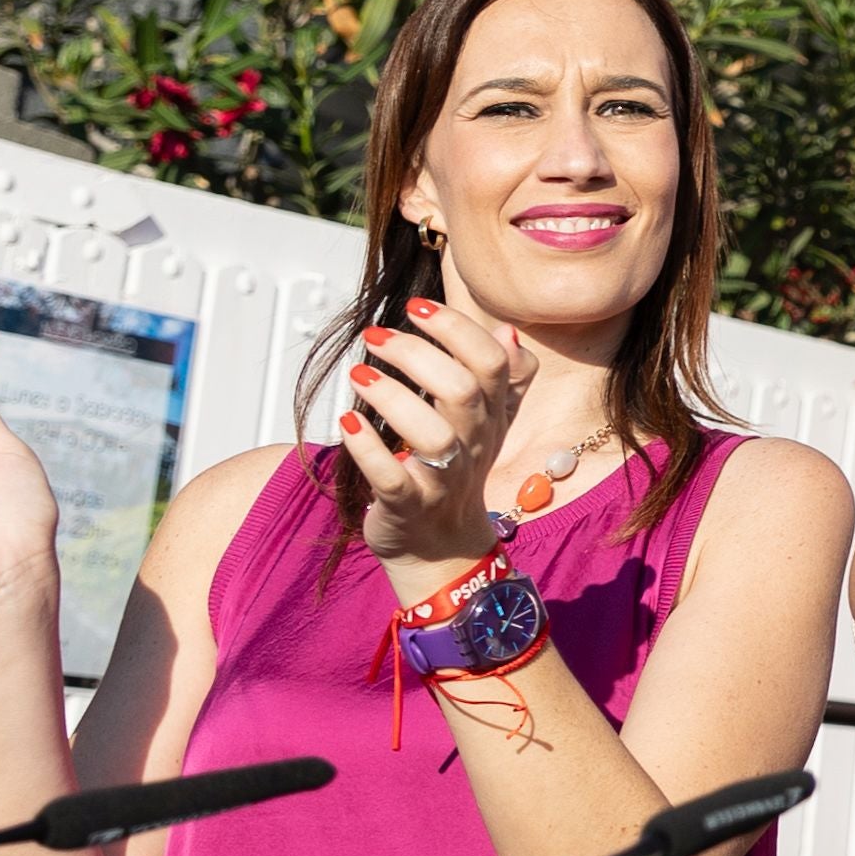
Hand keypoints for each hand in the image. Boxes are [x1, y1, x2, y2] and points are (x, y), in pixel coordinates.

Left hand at [339, 296, 536, 569]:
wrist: (440, 548)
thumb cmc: (455, 475)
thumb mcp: (488, 425)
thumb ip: (504, 379)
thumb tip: (508, 332)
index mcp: (491, 417)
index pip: (492, 363)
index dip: (458, 328)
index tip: (417, 307)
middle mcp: (474, 444)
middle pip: (463, 390)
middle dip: (418, 354)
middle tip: (376, 336)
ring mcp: (443, 478)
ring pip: (432, 435)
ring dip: (392, 397)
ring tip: (358, 374)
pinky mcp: (408, 506)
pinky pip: (392, 479)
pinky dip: (367, 449)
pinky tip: (347, 422)